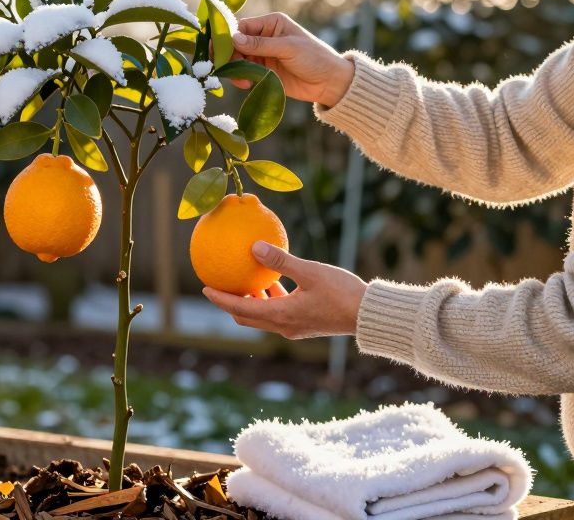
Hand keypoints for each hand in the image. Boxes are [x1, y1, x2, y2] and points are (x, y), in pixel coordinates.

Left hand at [202, 242, 368, 339]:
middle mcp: (284, 326)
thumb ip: (281, 261)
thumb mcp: (309, 271)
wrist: (369, 315)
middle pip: (247, 317)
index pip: (240, 310)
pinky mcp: (306, 323)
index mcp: (281, 315)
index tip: (205, 287)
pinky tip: (275, 280)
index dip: (220, 299)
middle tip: (220, 285)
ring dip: (252, 301)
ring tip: (244, 280)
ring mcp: (295, 327)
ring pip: (264, 315)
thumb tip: (254, 247)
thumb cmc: (341, 292)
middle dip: (231, 303)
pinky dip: (270, 299)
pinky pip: (279, 312)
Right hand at [231, 12, 355, 106]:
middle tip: (227, 69)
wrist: (329, 83)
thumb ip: (260, 44)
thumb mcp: (288, 48)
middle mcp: (264, 36)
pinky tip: (246, 84)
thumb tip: (233, 38)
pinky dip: (241, 77)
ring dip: (235, 69)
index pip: (242, 26)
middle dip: (230, 56)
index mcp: (271, 23)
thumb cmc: (314, 58)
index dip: (229, 38)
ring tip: (242, 81)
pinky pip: (244, 72)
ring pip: (237, 59)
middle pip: (235, 43)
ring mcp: (263, 54)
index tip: (221, 52)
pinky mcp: (263, 71)